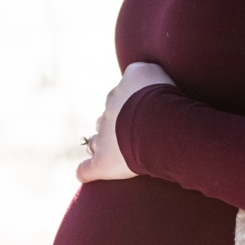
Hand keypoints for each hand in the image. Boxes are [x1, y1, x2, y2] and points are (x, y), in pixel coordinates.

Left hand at [77, 62, 175, 182]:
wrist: (157, 122)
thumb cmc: (160, 97)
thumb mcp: (151, 71)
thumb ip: (141, 72)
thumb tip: (137, 76)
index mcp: (118, 93)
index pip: (117, 98)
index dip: (127, 106)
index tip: (141, 113)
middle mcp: (108, 114)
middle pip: (105, 120)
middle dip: (113, 126)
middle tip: (131, 134)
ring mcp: (103, 139)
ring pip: (96, 142)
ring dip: (101, 146)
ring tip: (113, 154)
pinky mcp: (102, 163)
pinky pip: (86, 169)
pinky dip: (85, 172)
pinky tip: (84, 174)